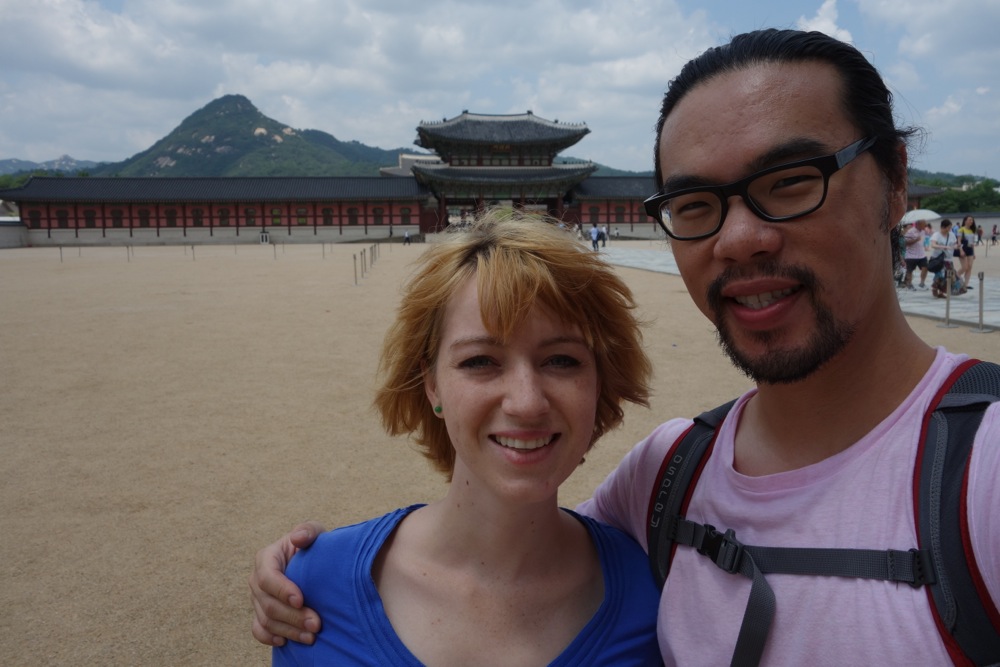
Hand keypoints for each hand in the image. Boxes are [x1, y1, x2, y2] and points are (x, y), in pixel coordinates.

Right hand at [249, 521, 324, 645]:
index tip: (301, 600)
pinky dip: (269, 637)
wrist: (311, 562)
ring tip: (311, 636)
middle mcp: (257, 580)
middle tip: (316, 624)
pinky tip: (286, 642)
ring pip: (266, 620)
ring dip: (288, 631)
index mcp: (266, 558)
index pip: (268, 577)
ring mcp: (257, 598)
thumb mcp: (314, 532)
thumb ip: (307, 531)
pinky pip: (258, 630)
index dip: (282, 590)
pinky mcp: (260, 613)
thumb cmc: (312, 545)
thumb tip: (297, 538)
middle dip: (292, 616)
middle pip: (268, 603)